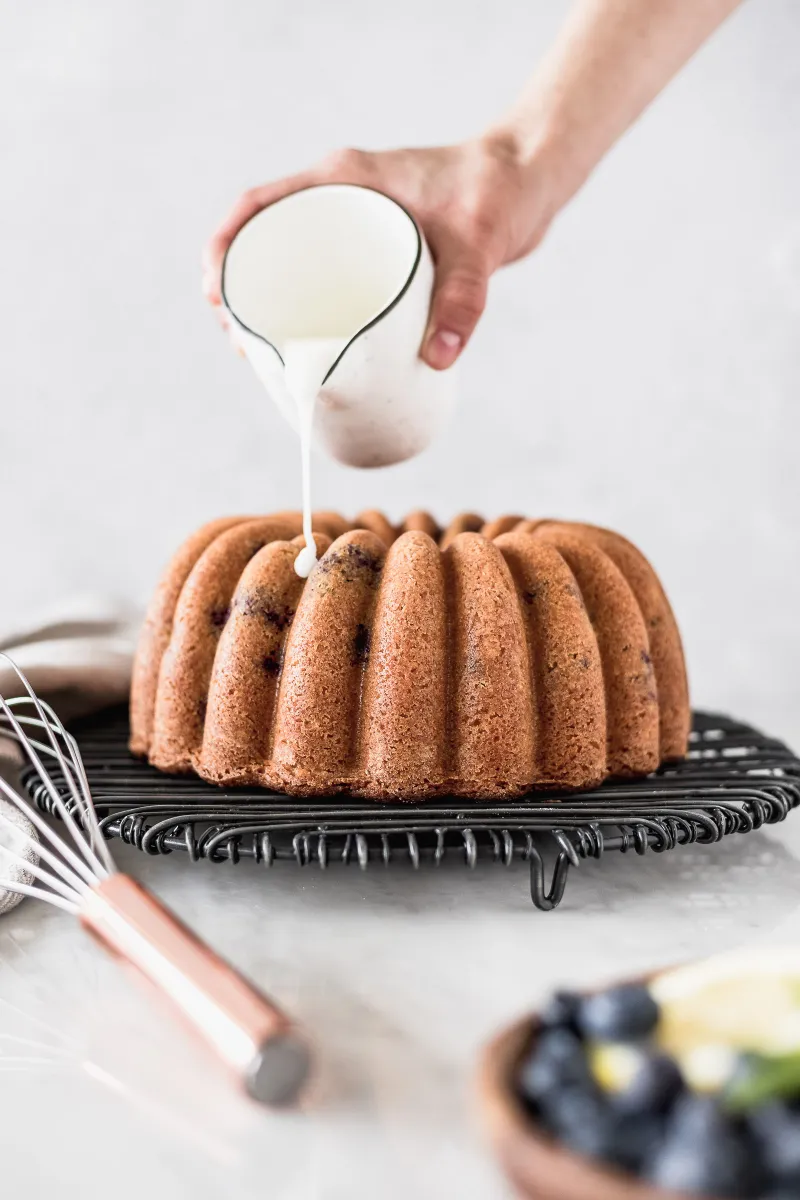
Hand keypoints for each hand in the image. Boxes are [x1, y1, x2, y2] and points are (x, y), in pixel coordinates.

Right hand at [202, 137, 553, 369]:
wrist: (529, 181)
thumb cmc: (498, 193)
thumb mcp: (478, 243)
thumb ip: (464, 298)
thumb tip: (438, 358)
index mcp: (343, 179)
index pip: (260, 206)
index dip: (225, 247)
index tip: (216, 295)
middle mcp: (342, 198)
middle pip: (267, 242)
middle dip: (241, 292)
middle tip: (241, 345)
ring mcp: (356, 224)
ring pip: (292, 263)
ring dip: (269, 305)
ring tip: (263, 358)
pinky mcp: (377, 249)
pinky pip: (324, 277)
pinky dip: (306, 310)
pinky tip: (306, 348)